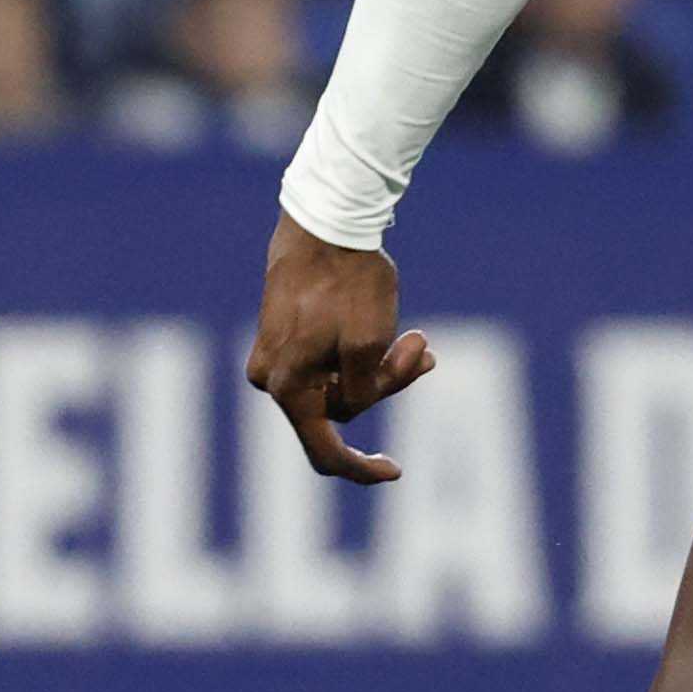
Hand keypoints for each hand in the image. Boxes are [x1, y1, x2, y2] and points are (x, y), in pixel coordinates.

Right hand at [249, 214, 434, 481]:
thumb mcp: (368, 343)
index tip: (396, 471)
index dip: (360, 469)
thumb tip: (359, 404)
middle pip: (340, 408)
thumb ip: (366, 388)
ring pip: (340, 383)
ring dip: (381, 367)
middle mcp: (271, 377)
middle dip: (386, 386)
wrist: (326, 220)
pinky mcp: (285, 333)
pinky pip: (330, 360)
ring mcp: (275, 355)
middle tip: (421, 344)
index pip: (324, 451)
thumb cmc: (347, 281)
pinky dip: (365, 351)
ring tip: (415, 336)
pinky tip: (398, 331)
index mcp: (286, 387)